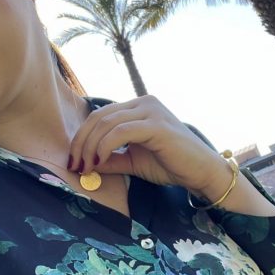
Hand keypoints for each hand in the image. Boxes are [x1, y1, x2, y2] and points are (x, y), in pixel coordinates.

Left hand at [68, 95, 229, 195]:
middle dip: (81, 143)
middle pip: (98, 117)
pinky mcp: (156, 124)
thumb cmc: (170, 165)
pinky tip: (99, 161)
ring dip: (90, 147)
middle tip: (74, 166)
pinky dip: (105, 146)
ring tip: (85, 167)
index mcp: (137, 107)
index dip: (81, 138)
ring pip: (106, 124)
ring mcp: (151, 110)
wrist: (201, 173)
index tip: (73, 162)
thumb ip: (109, 159)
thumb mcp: (131, 161)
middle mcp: (143, 102)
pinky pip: (121, 132)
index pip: (99, 116)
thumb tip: (83, 164)